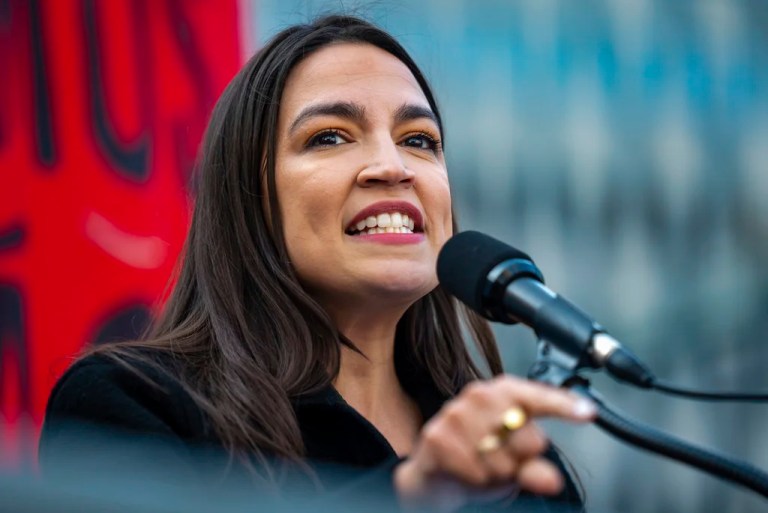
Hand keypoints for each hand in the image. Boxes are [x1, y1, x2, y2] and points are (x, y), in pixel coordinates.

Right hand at [393, 375, 595, 510]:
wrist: (433, 474)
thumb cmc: (478, 460)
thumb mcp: (514, 465)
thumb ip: (535, 469)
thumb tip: (551, 479)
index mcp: (503, 392)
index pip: (538, 396)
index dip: (564, 406)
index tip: (588, 413)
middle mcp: (479, 395)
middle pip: (527, 438)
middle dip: (520, 460)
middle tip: (501, 461)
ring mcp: (456, 414)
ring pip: (501, 459)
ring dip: (495, 474)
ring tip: (482, 467)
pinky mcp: (437, 436)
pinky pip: (475, 470)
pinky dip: (475, 480)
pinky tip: (466, 472)